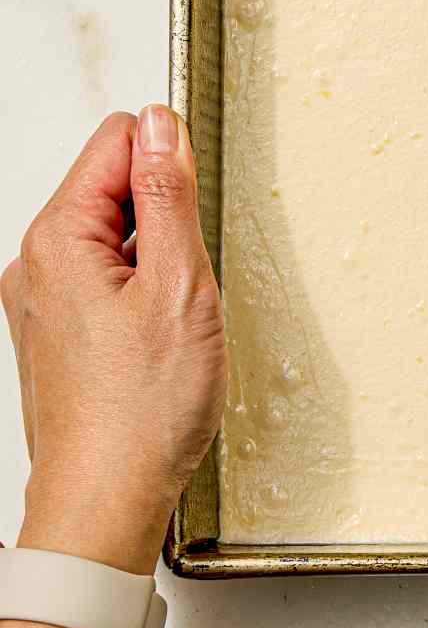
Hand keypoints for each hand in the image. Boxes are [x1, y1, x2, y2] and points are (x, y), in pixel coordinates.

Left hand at [2, 108, 225, 573]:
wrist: (104, 504)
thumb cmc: (140, 411)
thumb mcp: (179, 282)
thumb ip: (169, 191)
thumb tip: (161, 123)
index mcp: (57, 238)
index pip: (119, 139)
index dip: (170, 162)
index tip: (192, 213)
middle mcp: (35, 262)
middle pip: (114, 184)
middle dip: (165, 215)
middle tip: (185, 281)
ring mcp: (41, 299)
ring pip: (115, 233)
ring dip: (157, 258)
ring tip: (172, 318)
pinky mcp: (55, 331)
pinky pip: (106, 276)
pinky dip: (141, 292)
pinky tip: (158, 338)